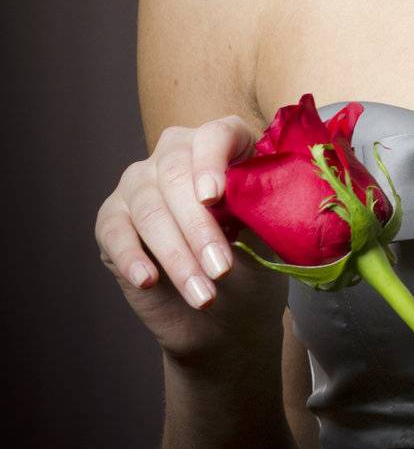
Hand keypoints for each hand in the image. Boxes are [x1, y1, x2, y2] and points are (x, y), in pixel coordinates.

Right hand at [95, 114, 289, 365]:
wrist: (225, 313)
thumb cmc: (252, 262)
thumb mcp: (267, 234)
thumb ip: (261, 209)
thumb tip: (260, 198)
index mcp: (223, 145)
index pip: (215, 135)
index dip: (212, 161)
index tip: (214, 196)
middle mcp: (175, 154)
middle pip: (177, 175)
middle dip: (199, 227)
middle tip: (220, 269)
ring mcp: (139, 184)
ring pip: (150, 208)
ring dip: (176, 255)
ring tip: (202, 294)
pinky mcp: (113, 220)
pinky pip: (114, 231)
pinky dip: (131, 257)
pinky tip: (148, 280)